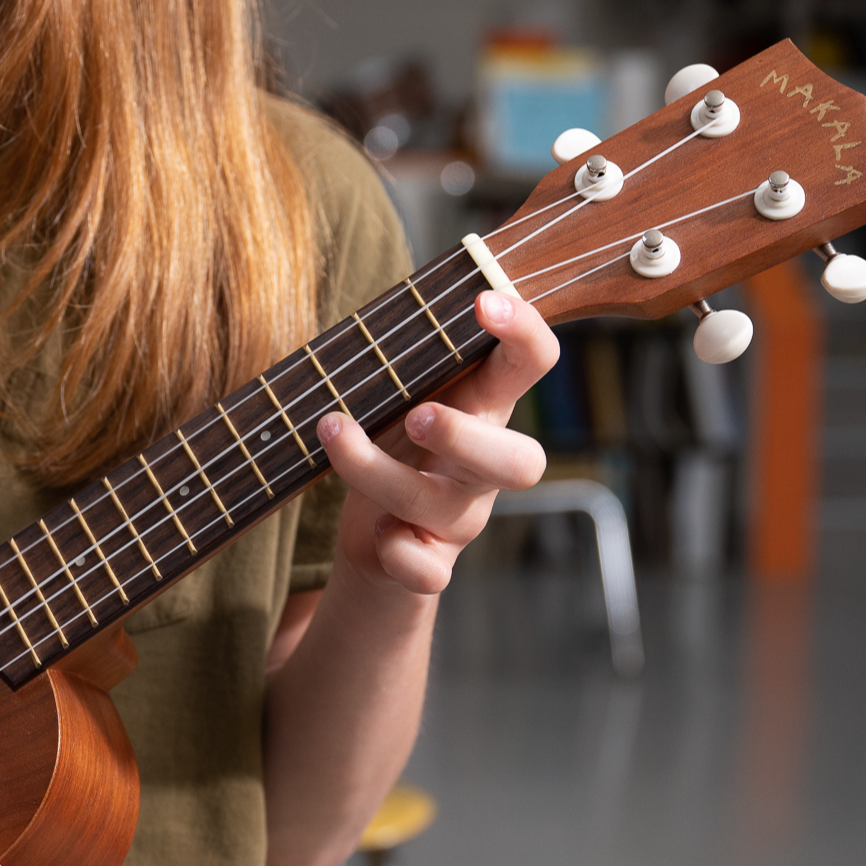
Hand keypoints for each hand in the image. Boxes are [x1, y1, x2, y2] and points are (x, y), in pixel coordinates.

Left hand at [319, 290, 556, 594]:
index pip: (532, 365)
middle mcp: (482, 468)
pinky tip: (379, 533)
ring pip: (443, 505)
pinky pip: (428, 572)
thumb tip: (386, 293)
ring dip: (379, 470)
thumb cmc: (390, 446)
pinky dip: (400, 552)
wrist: (375, 540)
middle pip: (522, 462)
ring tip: (333, 431)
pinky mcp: (428, 564)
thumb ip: (405, 350)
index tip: (483, 300)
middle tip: (416, 416)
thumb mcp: (401, 390)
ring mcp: (459, 519)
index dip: (524, 332)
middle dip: (466, 436)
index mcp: (484, 408)